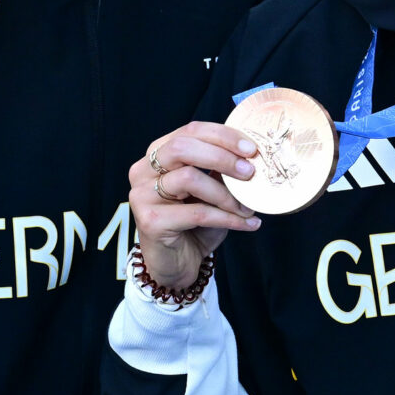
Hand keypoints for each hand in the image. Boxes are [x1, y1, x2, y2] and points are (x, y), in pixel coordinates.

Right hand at [129, 121, 262, 291]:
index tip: (251, 148)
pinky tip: (248, 223)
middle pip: (182, 147)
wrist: (177, 263)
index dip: (223, 136)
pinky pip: (197, 213)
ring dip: (227, 194)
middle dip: (222, 156)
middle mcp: (143, 170)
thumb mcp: (212, 190)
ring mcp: (142, 195)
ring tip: (249, 207)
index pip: (190, 131)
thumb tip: (253, 155)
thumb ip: (223, 170)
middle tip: (250, 171)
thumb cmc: (195, 224)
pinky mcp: (150, 220)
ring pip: (189, 178)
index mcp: (158, 154)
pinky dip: (227, 218)